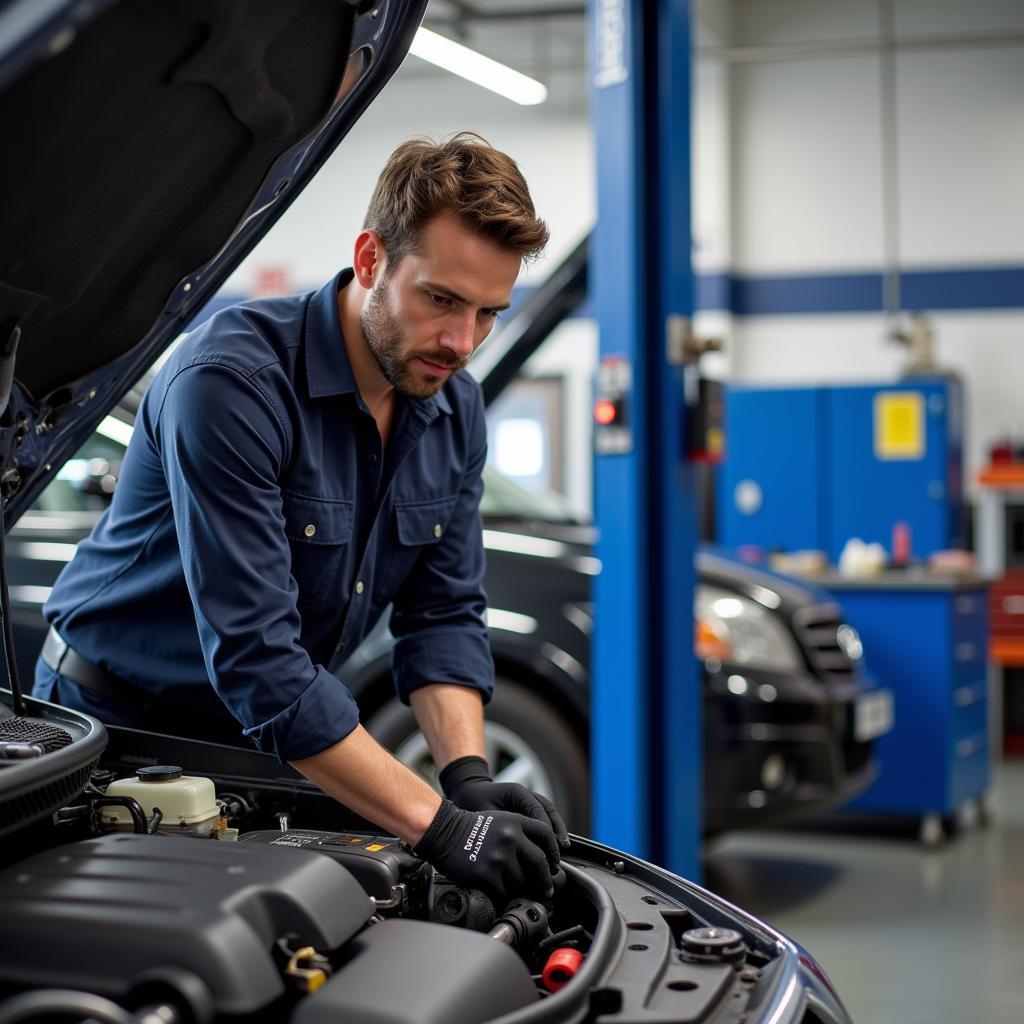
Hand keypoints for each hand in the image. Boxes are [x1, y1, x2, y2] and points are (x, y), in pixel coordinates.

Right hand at [413, 799, 559, 900]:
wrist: (444, 832)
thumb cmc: (471, 828)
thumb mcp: (500, 819)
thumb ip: (521, 832)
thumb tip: (543, 857)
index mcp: (515, 821)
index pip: (546, 835)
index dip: (554, 852)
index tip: (554, 864)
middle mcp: (510, 837)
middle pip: (540, 862)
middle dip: (547, 879)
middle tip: (548, 888)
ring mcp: (499, 856)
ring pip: (524, 881)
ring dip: (524, 889)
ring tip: (522, 891)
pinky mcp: (487, 874)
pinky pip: (505, 892)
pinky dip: (507, 895)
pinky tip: (503, 892)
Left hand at [439, 755, 569, 847]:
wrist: (468, 792)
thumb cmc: (472, 803)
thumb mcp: (483, 814)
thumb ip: (499, 826)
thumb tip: (513, 845)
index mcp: (516, 791)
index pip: (536, 809)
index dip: (545, 828)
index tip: (548, 846)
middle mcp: (525, 794)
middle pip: (547, 810)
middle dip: (555, 830)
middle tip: (560, 850)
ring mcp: (528, 799)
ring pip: (549, 812)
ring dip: (557, 829)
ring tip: (563, 847)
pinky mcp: (527, 808)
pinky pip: (544, 817)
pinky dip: (551, 830)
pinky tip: (554, 844)